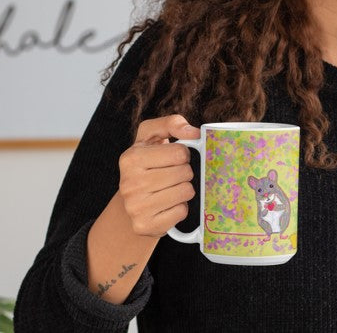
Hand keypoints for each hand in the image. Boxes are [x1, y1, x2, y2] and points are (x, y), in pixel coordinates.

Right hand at [118, 114, 199, 237]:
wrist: (132, 198)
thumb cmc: (148, 162)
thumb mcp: (153, 135)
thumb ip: (172, 123)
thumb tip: (194, 132)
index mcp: (131, 158)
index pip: (180, 152)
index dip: (183, 154)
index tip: (173, 158)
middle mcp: (129, 183)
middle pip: (184, 173)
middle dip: (185, 172)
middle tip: (172, 174)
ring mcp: (135, 207)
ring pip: (186, 192)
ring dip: (184, 189)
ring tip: (170, 188)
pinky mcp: (145, 226)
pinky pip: (181, 212)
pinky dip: (180, 208)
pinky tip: (167, 204)